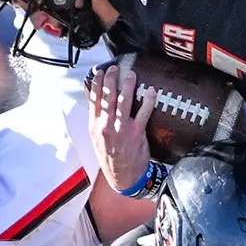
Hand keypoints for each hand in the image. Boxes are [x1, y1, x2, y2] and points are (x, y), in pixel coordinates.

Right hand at [87, 61, 156, 191]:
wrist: (122, 177)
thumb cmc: (110, 158)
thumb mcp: (96, 140)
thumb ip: (97, 120)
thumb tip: (96, 102)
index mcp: (95, 126)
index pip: (94, 99)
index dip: (96, 83)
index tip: (99, 72)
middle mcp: (106, 125)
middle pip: (107, 96)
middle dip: (111, 79)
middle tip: (115, 69)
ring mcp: (121, 128)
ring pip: (123, 100)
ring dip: (127, 85)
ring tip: (131, 75)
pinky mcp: (136, 132)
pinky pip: (143, 112)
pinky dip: (148, 100)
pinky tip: (151, 91)